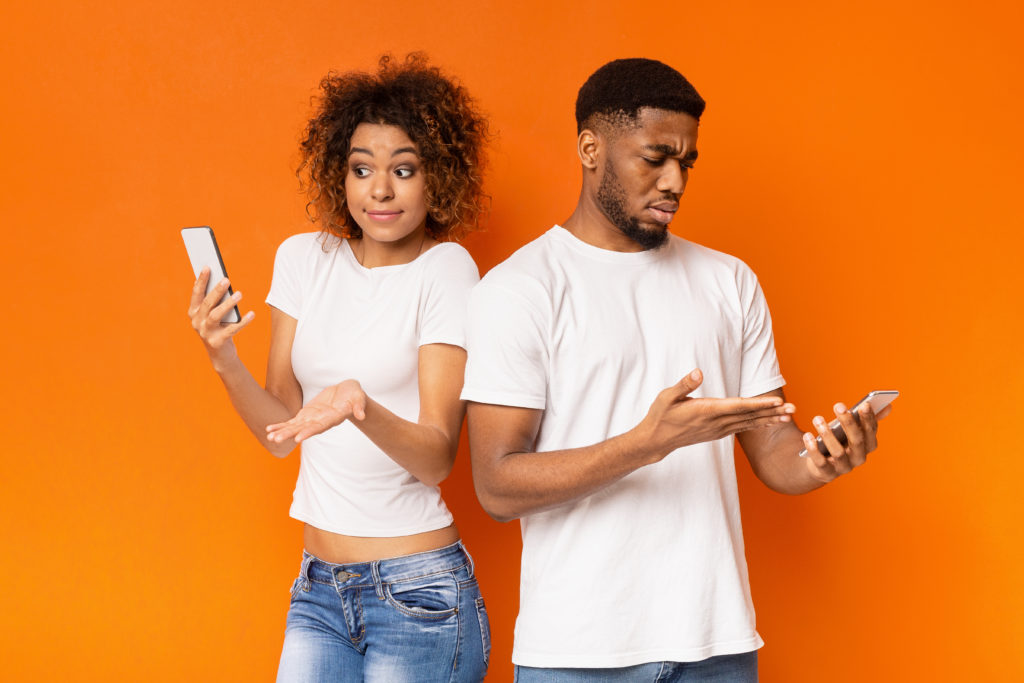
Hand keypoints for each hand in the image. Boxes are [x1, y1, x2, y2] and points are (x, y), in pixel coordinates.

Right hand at [188, 267, 254, 361]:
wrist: (220, 355)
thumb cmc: (218, 328)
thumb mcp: (214, 314)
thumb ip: (215, 301)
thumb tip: (223, 282)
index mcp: (193, 312)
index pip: (196, 294)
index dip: (201, 280)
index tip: (207, 267)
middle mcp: (197, 322)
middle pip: (207, 304)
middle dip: (216, 291)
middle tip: (226, 279)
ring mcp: (205, 333)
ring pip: (215, 315)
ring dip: (227, 304)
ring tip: (239, 294)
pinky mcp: (217, 342)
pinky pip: (231, 330)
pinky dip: (242, 322)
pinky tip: (251, 314)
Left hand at [266, 380, 367, 443]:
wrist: (347, 393)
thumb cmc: (354, 394)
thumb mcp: (359, 397)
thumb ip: (359, 406)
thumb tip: (362, 415)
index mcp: (333, 418)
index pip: (320, 426)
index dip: (308, 432)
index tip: (298, 438)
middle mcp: (321, 421)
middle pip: (303, 429)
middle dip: (289, 434)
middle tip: (276, 440)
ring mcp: (312, 419)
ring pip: (295, 427)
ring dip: (282, 432)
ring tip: (269, 437)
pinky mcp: (307, 414)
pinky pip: (292, 422)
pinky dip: (281, 425)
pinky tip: (269, 430)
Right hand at [638, 369, 794, 460]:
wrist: (656, 440)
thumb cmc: (660, 415)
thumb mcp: (667, 397)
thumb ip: (684, 385)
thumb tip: (698, 372)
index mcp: (707, 411)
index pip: (739, 406)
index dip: (760, 403)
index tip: (777, 401)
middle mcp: (716, 422)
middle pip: (750, 416)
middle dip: (773, 411)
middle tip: (794, 408)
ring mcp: (718, 429)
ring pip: (749, 423)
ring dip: (769, 419)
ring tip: (789, 416)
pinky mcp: (717, 432)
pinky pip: (742, 428)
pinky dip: (758, 424)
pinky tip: (769, 422)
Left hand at [802, 400, 892, 482]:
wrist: (819, 465)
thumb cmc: (838, 440)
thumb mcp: (850, 428)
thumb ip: (866, 418)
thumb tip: (889, 406)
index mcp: (867, 446)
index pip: (871, 431)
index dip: (868, 418)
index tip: (863, 404)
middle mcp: (858, 458)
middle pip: (856, 441)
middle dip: (849, 423)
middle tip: (839, 405)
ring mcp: (843, 467)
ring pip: (838, 452)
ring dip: (827, 434)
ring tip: (817, 418)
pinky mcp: (826, 473)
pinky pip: (821, 462)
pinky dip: (814, 449)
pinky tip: (808, 436)